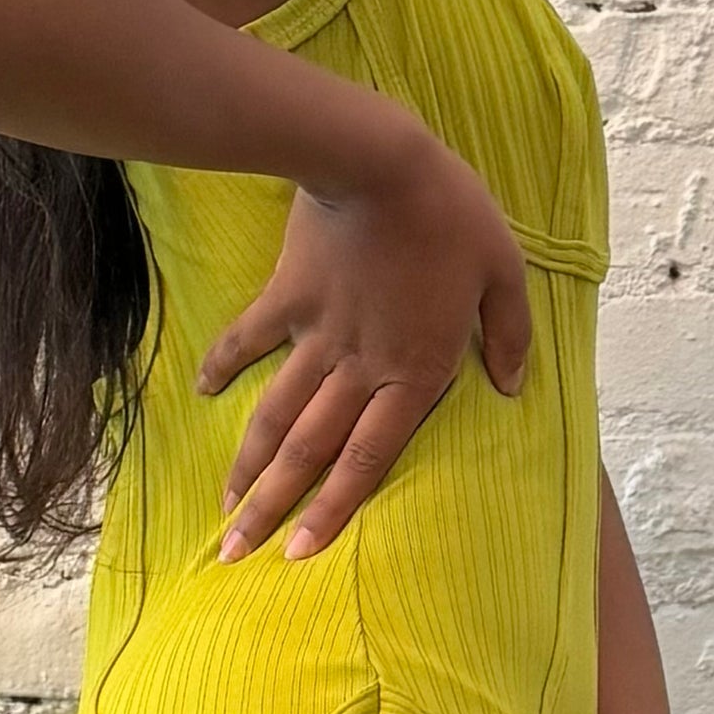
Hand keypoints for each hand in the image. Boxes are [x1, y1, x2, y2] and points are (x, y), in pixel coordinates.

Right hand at [194, 139, 532, 560]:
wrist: (381, 160)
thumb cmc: (452, 215)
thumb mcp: (504, 272)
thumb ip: (509, 334)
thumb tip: (512, 385)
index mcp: (416, 371)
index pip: (370, 459)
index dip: (334, 510)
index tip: (300, 552)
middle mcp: (361, 368)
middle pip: (312, 451)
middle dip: (272, 509)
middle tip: (236, 553)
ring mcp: (318, 336)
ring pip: (277, 414)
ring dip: (247, 464)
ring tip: (222, 508)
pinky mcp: (288, 297)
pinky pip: (249, 338)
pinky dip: (224, 363)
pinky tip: (201, 391)